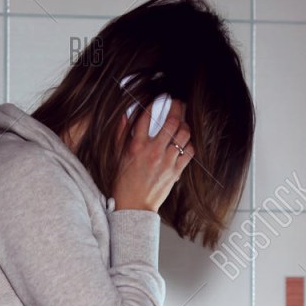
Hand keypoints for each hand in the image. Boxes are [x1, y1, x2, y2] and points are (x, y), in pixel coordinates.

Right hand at [112, 98, 194, 212]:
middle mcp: (153, 152)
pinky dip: (189, 144)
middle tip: (178, 103)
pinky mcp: (175, 171)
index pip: (146, 116)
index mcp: (136, 146)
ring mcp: (166, 162)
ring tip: (183, 122)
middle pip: (172, 122)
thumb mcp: (117, 156)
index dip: (154, 103)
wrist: (133, 207)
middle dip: (177, 107)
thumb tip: (124, 115)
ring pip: (184, 135)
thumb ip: (121, 134)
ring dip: (185, 125)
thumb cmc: (124, 182)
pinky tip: (184, 142)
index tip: (158, 98)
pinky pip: (189, 151)